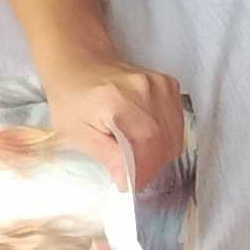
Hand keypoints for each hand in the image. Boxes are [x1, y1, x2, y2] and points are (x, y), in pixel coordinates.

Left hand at [42, 55, 186, 185]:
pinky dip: (166, 138)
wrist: (79, 64)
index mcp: (118, 101)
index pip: (146, 146)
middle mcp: (145, 89)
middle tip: (131, 172)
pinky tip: (146, 138)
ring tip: (137, 155)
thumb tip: (128, 181)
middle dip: (150, 166)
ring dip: (160, 154)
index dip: (142, 172)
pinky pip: (178, 123)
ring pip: (175, 135)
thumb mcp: (77, 133)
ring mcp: (161, 84)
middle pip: (165, 143)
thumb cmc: (72, 98)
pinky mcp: (169, 84)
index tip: (130, 186)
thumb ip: (107, 156)